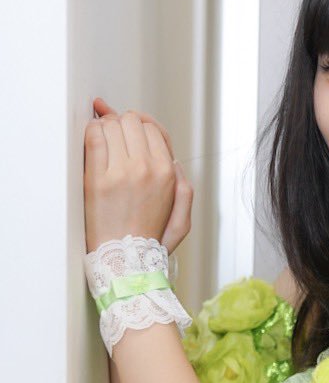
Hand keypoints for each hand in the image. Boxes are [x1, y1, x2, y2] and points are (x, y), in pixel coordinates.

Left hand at [84, 97, 193, 254]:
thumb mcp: (182, 218)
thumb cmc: (150, 242)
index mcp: (167, 174)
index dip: (139, 127)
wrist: (125, 262)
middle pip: (131, 121)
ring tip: (103, 140)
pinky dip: (91, 131)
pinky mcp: (98, 178)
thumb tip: (173, 158)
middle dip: (122, 124)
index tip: (129, 131)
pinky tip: (92, 139)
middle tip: (114, 136)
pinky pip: (94, 136)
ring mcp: (121, 172)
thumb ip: (184, 187)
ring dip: (105, 127)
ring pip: (112, 125)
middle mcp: (147, 169)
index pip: (152, 128)